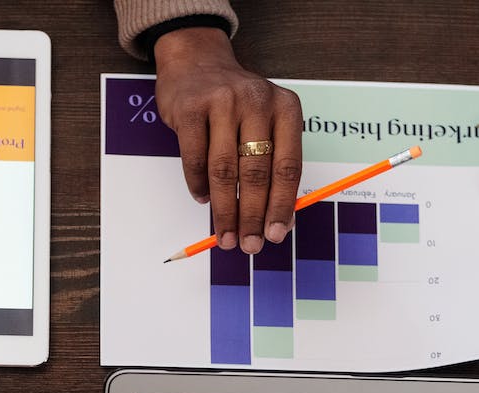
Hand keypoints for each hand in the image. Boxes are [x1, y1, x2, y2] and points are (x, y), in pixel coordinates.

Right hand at [153, 25, 301, 253]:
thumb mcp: (265, 120)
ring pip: (224, 171)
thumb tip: (278, 219)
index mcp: (285, 107)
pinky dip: (199, 186)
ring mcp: (222, 103)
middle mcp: (257, 102)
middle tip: (249, 244)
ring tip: (225, 235)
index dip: (282, 205)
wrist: (197, 62)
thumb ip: (273, 162)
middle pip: (257, 173)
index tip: (277, 235)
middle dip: (252, 215)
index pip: (288, 166)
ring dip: (224, 210)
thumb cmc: (235, 103)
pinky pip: (195, 159)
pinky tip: (203, 200)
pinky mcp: (190, 109)